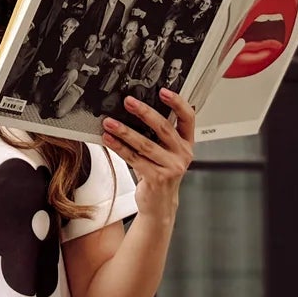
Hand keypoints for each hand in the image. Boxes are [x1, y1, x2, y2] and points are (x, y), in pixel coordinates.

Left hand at [100, 89, 195, 223]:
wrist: (159, 205)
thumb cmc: (159, 173)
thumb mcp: (165, 152)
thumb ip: (157, 134)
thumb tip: (133, 110)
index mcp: (186, 143)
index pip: (188, 118)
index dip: (177, 103)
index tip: (163, 91)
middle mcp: (182, 154)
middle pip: (164, 128)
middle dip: (144, 112)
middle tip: (128, 102)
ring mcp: (172, 167)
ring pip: (145, 144)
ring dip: (125, 131)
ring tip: (109, 122)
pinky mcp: (157, 178)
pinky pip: (134, 159)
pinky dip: (119, 148)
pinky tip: (109, 140)